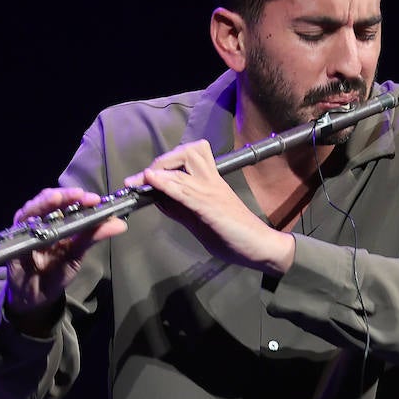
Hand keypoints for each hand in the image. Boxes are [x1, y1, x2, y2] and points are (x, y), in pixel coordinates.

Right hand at [3, 187, 126, 331]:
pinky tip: (37, 215)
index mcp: (60, 221)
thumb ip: (94, 237)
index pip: (70, 203)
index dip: (82, 199)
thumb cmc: (55, 273)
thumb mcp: (77, 255)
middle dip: (66, 195)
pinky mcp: (14, 238)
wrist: (34, 296)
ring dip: (45, 201)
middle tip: (80, 195)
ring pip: (34, 207)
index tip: (96, 200)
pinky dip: (28, 217)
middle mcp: (43, 220)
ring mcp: (27, 227)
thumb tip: (121, 224)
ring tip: (58, 197)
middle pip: (52, 200)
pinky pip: (19, 224)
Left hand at [125, 140, 293, 274]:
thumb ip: (179, 207)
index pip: (190, 155)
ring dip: (158, 170)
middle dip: (162, 161)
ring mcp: (211, 190)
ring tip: (138, 180)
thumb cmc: (234, 234)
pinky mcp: (209, 205)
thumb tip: (156, 198)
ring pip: (184, 165)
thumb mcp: (199, 218)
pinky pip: (184, 189)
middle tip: (143, 178)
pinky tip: (151, 181)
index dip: (166, 161)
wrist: (260, 246)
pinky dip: (165, 183)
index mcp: (212, 181)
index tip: (145, 176)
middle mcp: (211, 180)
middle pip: (187, 152)